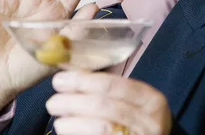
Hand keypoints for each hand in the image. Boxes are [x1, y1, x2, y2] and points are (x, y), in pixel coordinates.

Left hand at [46, 71, 172, 134]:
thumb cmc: (139, 120)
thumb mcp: (134, 102)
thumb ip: (109, 89)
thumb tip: (70, 75)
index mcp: (151, 100)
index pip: (112, 85)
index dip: (82, 81)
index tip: (59, 80)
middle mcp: (149, 120)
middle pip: (103, 106)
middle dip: (73, 102)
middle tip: (52, 102)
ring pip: (101, 128)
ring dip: (73, 123)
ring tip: (58, 121)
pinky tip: (67, 131)